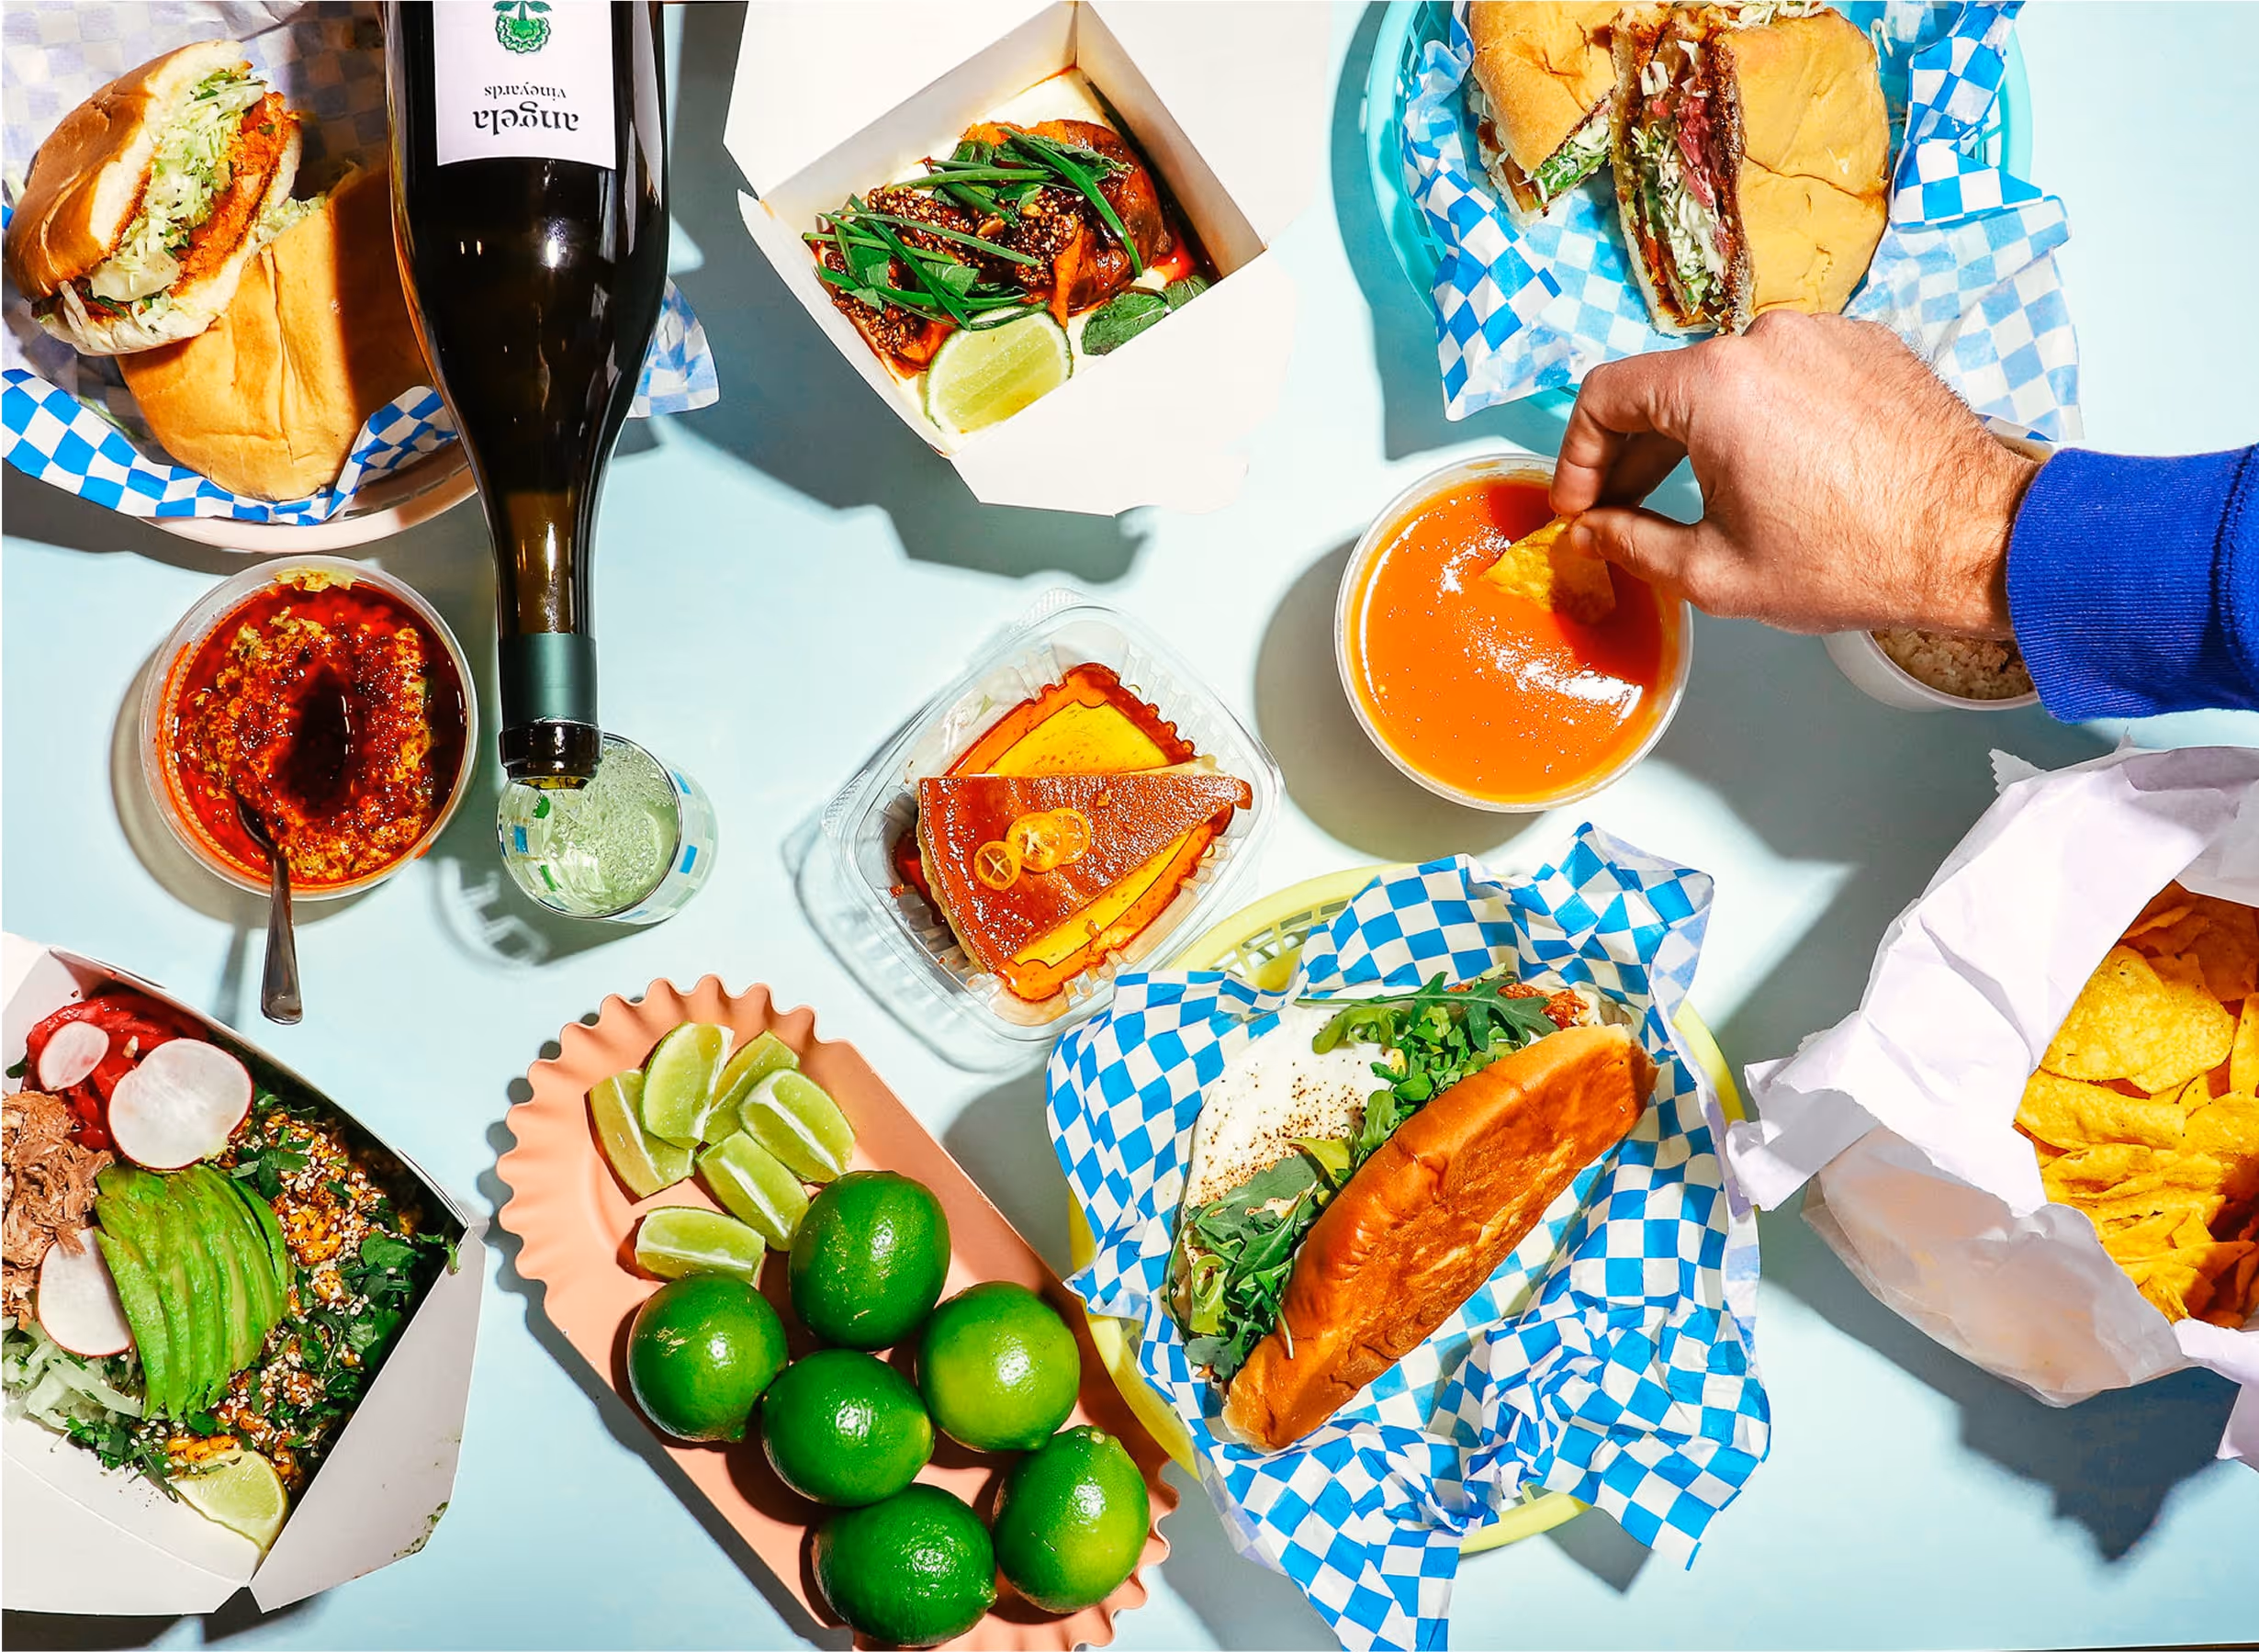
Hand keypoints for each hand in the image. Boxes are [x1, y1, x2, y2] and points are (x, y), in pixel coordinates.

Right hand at [1549, 312, 2040, 636]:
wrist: (1973, 540)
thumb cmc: (1851, 559)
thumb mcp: (1714, 572)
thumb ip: (1630, 543)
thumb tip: (1590, 533)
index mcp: (1714, 384)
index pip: (1605, 395)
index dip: (1577, 456)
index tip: (1582, 504)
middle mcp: (1764, 338)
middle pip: (1665, 385)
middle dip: (1633, 454)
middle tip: (1622, 511)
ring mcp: (1822, 334)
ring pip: (1726, 381)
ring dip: (1697, 435)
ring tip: (1704, 498)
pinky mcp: (1865, 345)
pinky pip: (1786, 374)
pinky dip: (1760, 418)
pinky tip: (1772, 473)